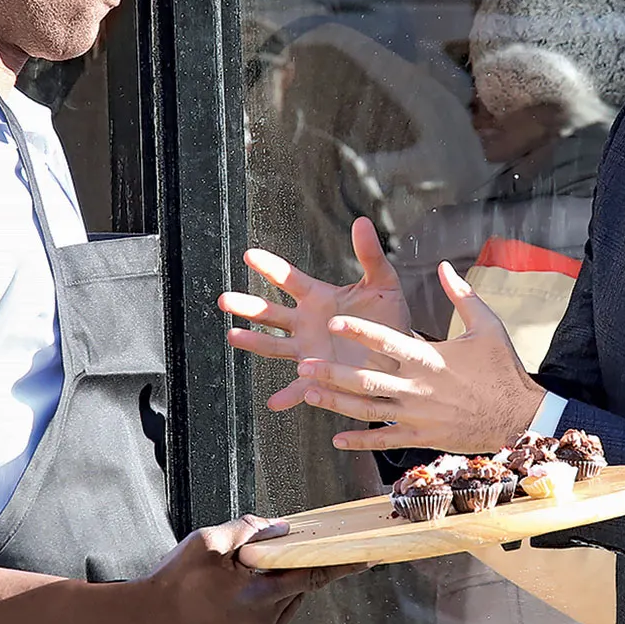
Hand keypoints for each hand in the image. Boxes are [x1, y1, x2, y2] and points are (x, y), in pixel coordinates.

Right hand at [136, 515, 362, 623]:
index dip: (342, 565)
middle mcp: (265, 623)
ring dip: (279, 581)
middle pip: (299, 584)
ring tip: (242, 574)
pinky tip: (239, 590)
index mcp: (257, 596)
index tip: (368, 557)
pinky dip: (268, 597)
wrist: (149, 621)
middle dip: (292, 563)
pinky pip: (276, 613)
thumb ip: (249, 529)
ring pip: (289, 599)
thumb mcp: (209, 542)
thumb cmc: (174, 581)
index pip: (311, 574)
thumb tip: (279, 528)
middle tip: (271, 551)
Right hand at [220, 217, 412, 410]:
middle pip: (271, 313)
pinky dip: (287, 395)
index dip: (270, 267)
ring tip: (233, 336)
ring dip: (254, 342)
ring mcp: (309, 351)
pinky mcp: (319, 377)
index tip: (249, 255)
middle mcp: (306, 324)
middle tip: (225, 299)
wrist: (399, 355)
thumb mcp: (384, 284)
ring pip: (275, 346)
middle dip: (248, 306)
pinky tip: (274, 402)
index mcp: (319, 298)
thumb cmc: (389, 318)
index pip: (289, 279)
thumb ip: (371, 255)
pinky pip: (300, 388)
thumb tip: (362, 221)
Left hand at [293, 262, 545, 454]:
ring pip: (367, 410)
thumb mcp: (487, 326)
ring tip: (308, 392)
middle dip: (331, 372)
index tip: (333, 318)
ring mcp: (417, 415)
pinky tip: (336, 438)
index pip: (387, 341)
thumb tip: (444, 265)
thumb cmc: (503, 368)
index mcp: (430, 357)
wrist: (520, 416)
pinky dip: (359, 441)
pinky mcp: (421, 436)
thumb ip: (462, 296)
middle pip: (365, 379)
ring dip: (335, 402)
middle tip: (303, 363)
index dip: (359, 329)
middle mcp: (418, 387)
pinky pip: (384, 440)